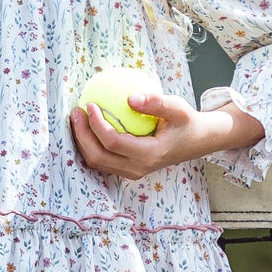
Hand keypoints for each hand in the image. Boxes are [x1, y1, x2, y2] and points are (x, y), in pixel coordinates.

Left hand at [69, 91, 263, 183]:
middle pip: (98, 157)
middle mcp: (137, 168)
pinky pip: (102, 161)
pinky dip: (91, 145)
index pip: (113, 142)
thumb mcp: (179, 108)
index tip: (90, 104)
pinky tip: (87, 127)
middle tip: (76, 112)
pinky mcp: (127, 170)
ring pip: (97, 162)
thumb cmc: (186, 122)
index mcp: (149, 155)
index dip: (97, 125)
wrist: (196, 142)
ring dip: (83, 141)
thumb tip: (131, 98)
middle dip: (81, 135)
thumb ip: (157, 103)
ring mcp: (131, 172)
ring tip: (77, 119)